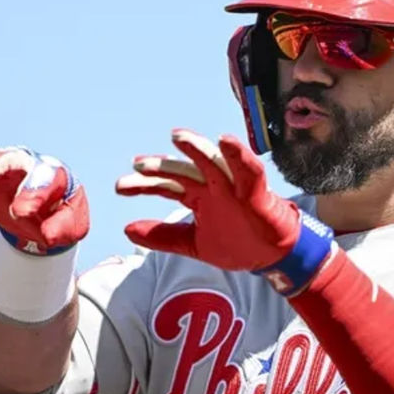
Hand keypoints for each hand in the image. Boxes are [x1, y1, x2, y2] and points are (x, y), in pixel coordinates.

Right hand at [0, 147, 88, 253]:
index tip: (20, 213)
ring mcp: (3, 167)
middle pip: (13, 159)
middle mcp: (27, 165)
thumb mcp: (71, 227)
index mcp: (53, 175)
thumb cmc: (61, 215)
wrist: (47, 210)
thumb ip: (62, 228)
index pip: (43, 180)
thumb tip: (48, 236)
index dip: (31, 194)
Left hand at [115, 129, 333, 293]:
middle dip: (162, 168)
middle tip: (138, 164)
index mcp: (197, 196)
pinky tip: (226, 141)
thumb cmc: (238, 243)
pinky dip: (239, 155)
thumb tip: (126, 229)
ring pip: (212, 162)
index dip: (143, 185)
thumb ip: (162, 237)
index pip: (166, 186)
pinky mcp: (255, 190)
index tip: (120, 187)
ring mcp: (233, 186)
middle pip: (183, 172)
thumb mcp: (194, 243)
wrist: (273, 256)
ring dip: (197, 148)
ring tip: (178, 136)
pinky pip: (248, 169)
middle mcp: (212, 186)